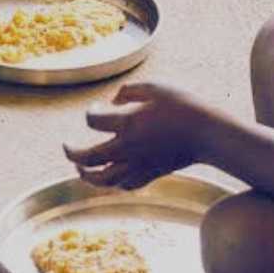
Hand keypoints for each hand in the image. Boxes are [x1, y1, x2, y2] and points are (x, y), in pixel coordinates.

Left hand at [64, 83, 215, 189]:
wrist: (208, 133)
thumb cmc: (183, 106)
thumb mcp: (155, 87)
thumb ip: (129, 90)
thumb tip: (113, 100)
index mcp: (127, 123)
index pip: (92, 120)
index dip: (90, 112)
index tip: (97, 107)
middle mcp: (127, 148)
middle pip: (87, 157)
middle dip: (71, 152)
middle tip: (65, 146)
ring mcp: (138, 165)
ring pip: (102, 179)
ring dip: (86, 175)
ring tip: (79, 169)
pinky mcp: (150, 174)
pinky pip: (124, 185)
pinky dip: (112, 183)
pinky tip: (109, 176)